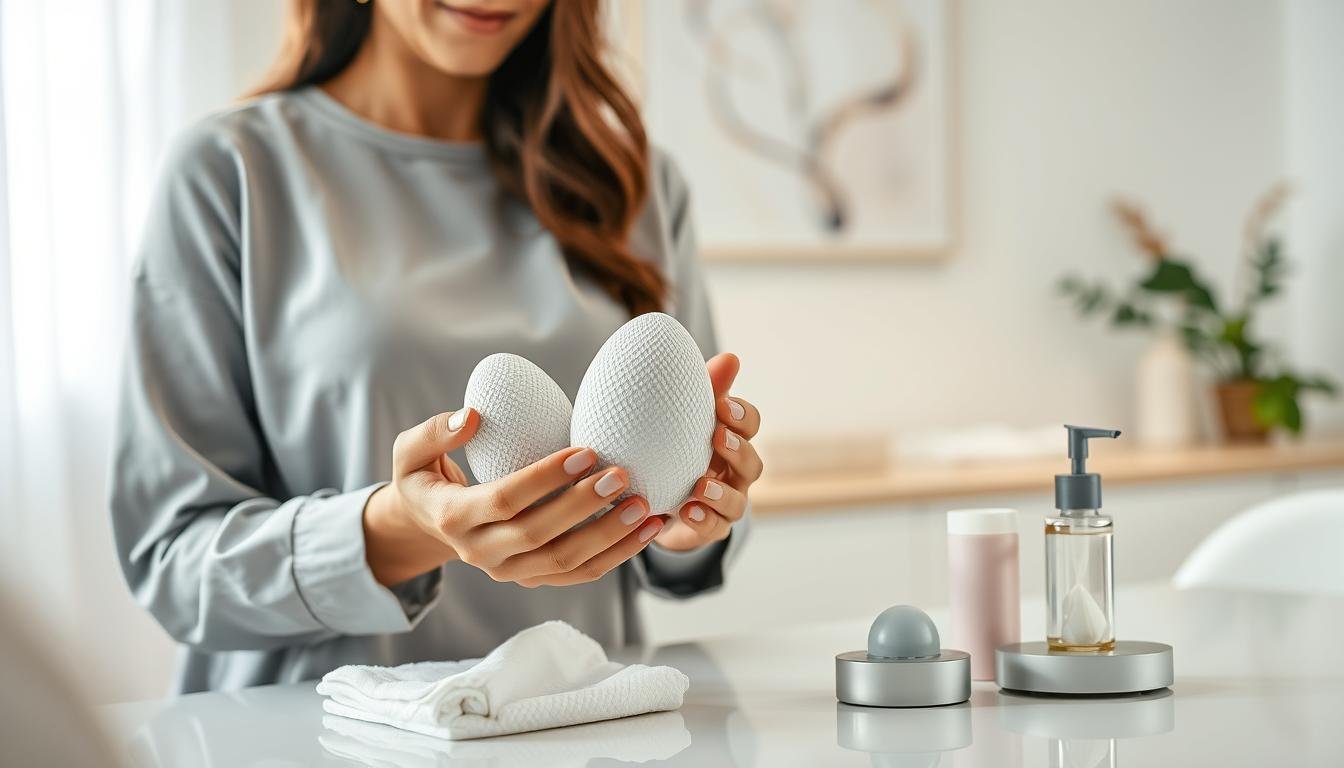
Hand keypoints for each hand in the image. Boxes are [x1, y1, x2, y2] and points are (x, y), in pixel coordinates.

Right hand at [363, 409, 664, 586]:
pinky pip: (580, 574)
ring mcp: (508, 573)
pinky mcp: (532, 579)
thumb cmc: (425, 478)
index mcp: (453, 519)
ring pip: (566, 562)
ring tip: (646, 507)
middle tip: (623, 475)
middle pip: (540, 535)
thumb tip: (474, 415)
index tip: (584, 452)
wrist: (428, 525)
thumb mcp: (409, 452)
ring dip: (610, 537)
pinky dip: (617, 555)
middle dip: (585, 507)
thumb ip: (435, 432)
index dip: (545, 478)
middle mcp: (480, 553)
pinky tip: (649, 530)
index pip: (505, 501)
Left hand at [654, 353, 762, 550]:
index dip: (741, 415)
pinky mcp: (709, 528)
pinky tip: (687, 511)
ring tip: (700, 485)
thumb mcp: (683, 420)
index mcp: (731, 440)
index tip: (721, 405)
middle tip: (716, 437)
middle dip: (737, 449)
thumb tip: (732, 357)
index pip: (749, 424)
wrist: (655, 500)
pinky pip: (714, 528)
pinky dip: (704, 520)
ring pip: (738, 501)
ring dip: (721, 492)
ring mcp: (726, 504)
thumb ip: (705, 390)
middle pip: (752, 462)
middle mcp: (735, 473)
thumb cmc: (675, 449)